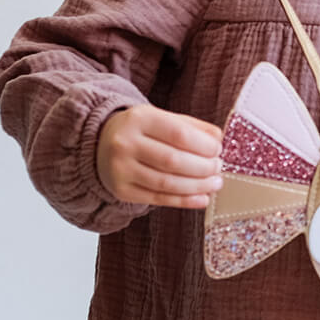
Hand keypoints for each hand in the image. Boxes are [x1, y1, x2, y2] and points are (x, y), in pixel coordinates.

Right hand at [96, 104, 223, 209]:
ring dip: (197, 186)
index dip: (204, 145)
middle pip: (173, 161)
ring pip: (166, 183)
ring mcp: (121, 169)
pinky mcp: (121, 190)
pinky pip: (158, 199)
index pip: (178, 134)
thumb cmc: (141, 129)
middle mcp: (126, 144)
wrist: (100, 142)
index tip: (218, 150)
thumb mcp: (162, 118)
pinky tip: (202, 198)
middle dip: (203, 168)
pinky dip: (184, 201)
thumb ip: (192, 126)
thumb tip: (219, 139)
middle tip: (218, 168)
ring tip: (215, 183)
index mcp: (140, 119)